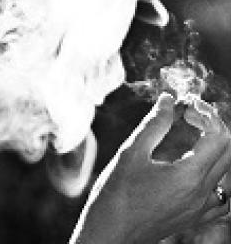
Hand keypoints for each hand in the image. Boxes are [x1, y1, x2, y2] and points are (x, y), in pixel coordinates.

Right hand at [70, 93, 230, 243]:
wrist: (110, 235)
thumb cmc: (115, 195)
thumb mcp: (130, 154)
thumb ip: (153, 125)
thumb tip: (169, 100)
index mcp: (189, 175)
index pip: (218, 135)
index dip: (204, 114)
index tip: (184, 105)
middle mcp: (202, 193)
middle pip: (227, 150)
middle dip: (211, 126)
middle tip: (187, 115)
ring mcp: (201, 208)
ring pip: (226, 170)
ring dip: (214, 147)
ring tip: (191, 136)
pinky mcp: (195, 217)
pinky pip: (222, 197)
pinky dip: (217, 177)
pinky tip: (199, 169)